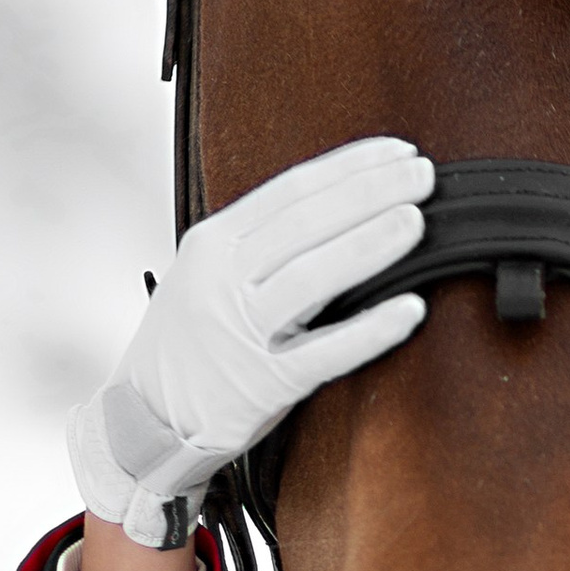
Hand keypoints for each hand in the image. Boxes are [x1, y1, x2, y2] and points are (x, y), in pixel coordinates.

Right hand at [68, 138, 434, 548]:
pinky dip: (370, 331)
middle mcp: (222, 281)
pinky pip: (325, 353)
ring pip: (313, 278)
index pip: (290, 190)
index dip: (350, 167)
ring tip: (419, 223)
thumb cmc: (191, 341)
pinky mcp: (262, 386)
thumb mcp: (208, 273)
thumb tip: (344, 202)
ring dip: (371, 245)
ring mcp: (240, 333)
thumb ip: (262, 241)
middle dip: (372, 193)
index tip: (398, 152)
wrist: (145, 418)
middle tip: (424, 176)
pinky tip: (410, 309)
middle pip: (306, 224)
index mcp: (212, 244)